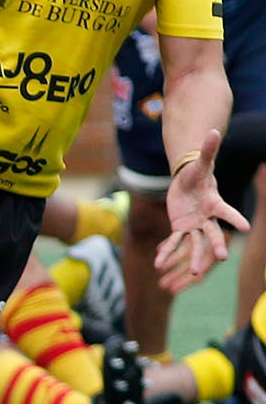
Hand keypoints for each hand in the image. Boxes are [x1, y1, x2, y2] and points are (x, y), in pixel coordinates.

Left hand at [157, 129, 248, 292]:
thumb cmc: (197, 173)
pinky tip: (158, 264)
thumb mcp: (201, 163)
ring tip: (192, 274)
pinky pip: (174, 241)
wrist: (187, 183)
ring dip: (192, 257)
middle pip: (212, 233)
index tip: (246, 227)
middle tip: (223, 258)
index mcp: (215, 203)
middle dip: (216, 245)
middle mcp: (207, 218)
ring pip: (194, 243)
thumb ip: (208, 149)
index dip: (235, 218)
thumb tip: (213, 130)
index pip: (226, 211)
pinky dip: (167, 252)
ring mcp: (194, 225)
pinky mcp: (180, 228)